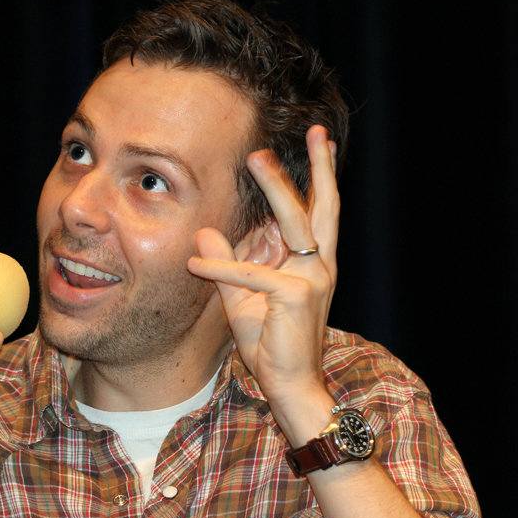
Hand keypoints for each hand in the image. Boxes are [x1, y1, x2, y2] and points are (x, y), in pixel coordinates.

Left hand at [188, 125, 338, 432]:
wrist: (290, 386)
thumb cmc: (271, 345)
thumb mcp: (242, 299)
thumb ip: (226, 266)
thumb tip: (204, 235)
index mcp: (314, 264)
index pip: (320, 213)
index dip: (321, 177)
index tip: (321, 141)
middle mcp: (320, 266)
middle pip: (320, 207)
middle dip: (316, 166)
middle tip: (313, 131)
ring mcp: (312, 279)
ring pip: (294, 222)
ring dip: (274, 188)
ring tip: (256, 158)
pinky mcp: (295, 297)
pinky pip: (251, 274)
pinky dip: (221, 269)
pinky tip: (195, 264)